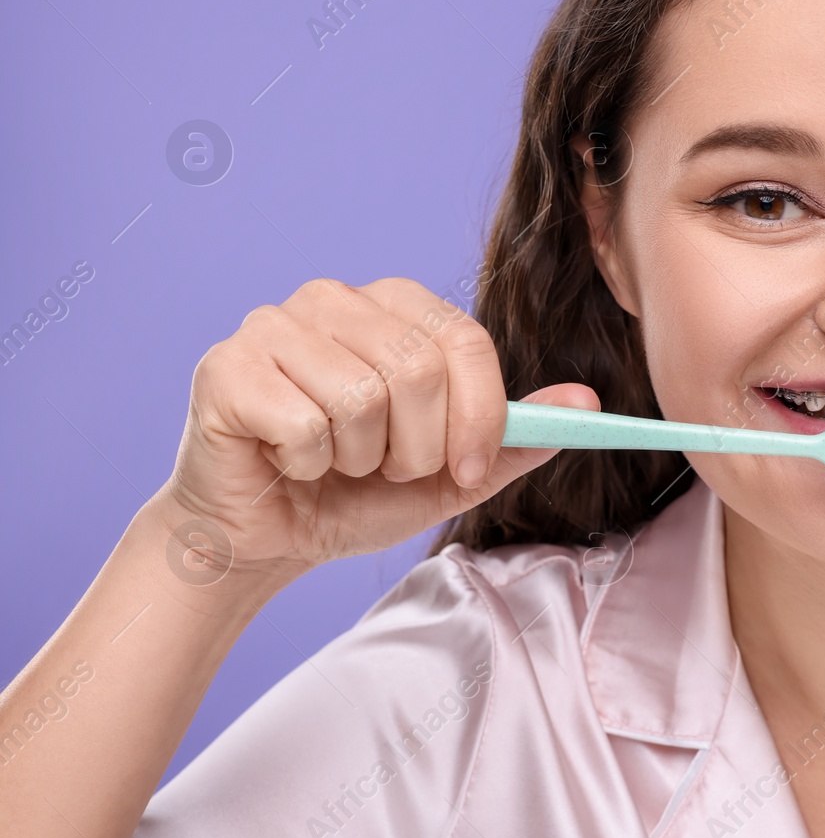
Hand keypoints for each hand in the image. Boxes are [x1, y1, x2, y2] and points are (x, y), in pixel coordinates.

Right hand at [150, 277, 593, 579]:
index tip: (466, 469)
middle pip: (418, 369)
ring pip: (360, 397)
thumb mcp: (452, 472)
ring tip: (335, 462)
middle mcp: (333, 298)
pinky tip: (287, 461)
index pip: (466, 341)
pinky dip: (306, 465)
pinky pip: (302, 424)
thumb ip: (517, 437)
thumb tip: (586, 406)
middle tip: (386, 469)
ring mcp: (273, 325)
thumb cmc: (354, 494)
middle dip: (416, 447)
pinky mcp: (225, 367)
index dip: (479, 417)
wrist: (263, 539)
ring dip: (360, 459)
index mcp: (396, 307)